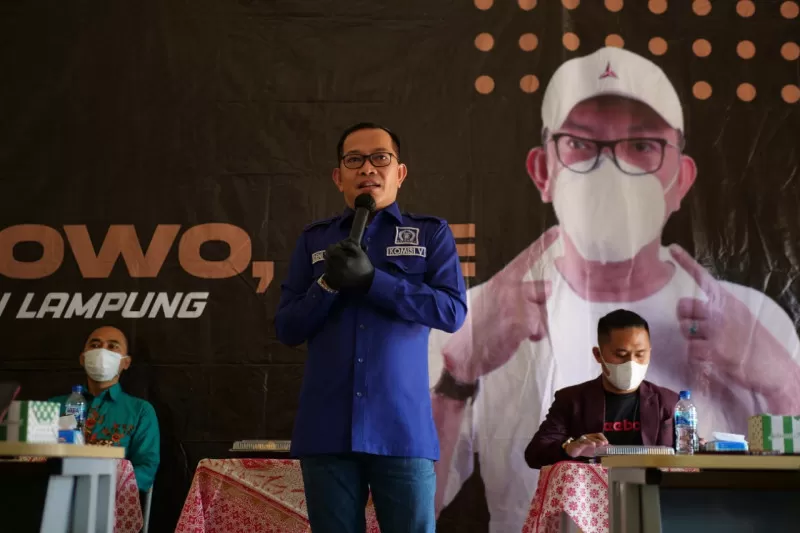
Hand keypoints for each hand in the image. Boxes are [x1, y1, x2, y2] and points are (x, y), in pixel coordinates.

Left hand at [324, 239, 374, 291]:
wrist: (367, 282)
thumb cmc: (364, 266)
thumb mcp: (361, 253)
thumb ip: (350, 246)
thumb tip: (341, 242)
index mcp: (345, 260)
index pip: (333, 251)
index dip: (332, 247)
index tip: (334, 246)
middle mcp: (338, 268)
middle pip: (328, 257)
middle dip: (329, 253)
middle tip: (332, 252)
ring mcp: (336, 275)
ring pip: (326, 265)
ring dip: (328, 260)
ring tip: (332, 259)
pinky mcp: (335, 281)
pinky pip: (327, 273)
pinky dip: (328, 268)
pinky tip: (332, 266)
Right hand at [442, 227, 558, 382]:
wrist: (462, 353)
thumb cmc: (475, 328)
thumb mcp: (490, 301)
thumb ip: (514, 292)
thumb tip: (548, 289)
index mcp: (500, 280)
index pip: (524, 259)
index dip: (543, 244)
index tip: (558, 230)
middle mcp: (510, 287)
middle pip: (544, 290)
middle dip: (538, 304)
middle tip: (518, 317)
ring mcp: (517, 303)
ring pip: (543, 312)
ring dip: (535, 323)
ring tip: (514, 330)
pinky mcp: (523, 321)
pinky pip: (541, 327)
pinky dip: (533, 336)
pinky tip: (515, 339)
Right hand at [564, 433, 607, 457]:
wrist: (572, 451)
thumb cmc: (583, 449)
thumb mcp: (593, 451)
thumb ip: (601, 450)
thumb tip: (611, 450)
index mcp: (592, 438)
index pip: (599, 435)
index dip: (604, 438)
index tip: (608, 443)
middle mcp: (588, 437)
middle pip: (596, 436)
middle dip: (601, 439)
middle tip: (605, 443)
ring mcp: (583, 439)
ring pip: (590, 438)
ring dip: (596, 441)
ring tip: (601, 444)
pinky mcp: (578, 443)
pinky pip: (584, 441)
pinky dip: (589, 442)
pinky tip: (593, 445)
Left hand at [670, 245, 799, 410]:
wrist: (775, 370)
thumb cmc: (757, 344)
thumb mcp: (743, 318)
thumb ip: (719, 311)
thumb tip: (692, 311)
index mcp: (729, 302)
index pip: (704, 278)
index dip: (686, 262)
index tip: (672, 249)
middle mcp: (720, 312)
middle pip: (683, 306)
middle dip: (685, 317)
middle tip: (699, 329)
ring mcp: (715, 331)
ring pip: (684, 328)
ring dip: (691, 338)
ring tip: (711, 346)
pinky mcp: (712, 350)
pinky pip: (689, 349)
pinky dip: (697, 356)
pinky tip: (713, 359)